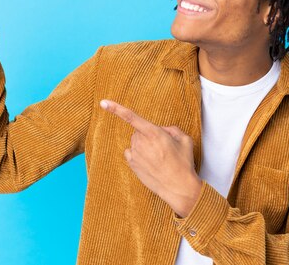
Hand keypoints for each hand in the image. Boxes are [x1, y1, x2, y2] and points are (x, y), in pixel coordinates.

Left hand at [100, 99, 202, 217]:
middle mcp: (141, 142)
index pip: (131, 117)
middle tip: (162, 147)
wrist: (178, 187)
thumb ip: (172, 129)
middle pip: (138, 131)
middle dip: (148, 135)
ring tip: (159, 157)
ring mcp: (135, 154)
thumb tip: (162, 130)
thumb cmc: (183, 163)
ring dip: (144, 145)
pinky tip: (150, 162)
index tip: (103, 103)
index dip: (116, 109)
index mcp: (153, 133)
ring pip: (135, 142)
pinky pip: (131, 153)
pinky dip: (138, 155)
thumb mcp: (185, 140)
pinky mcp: (132, 165)